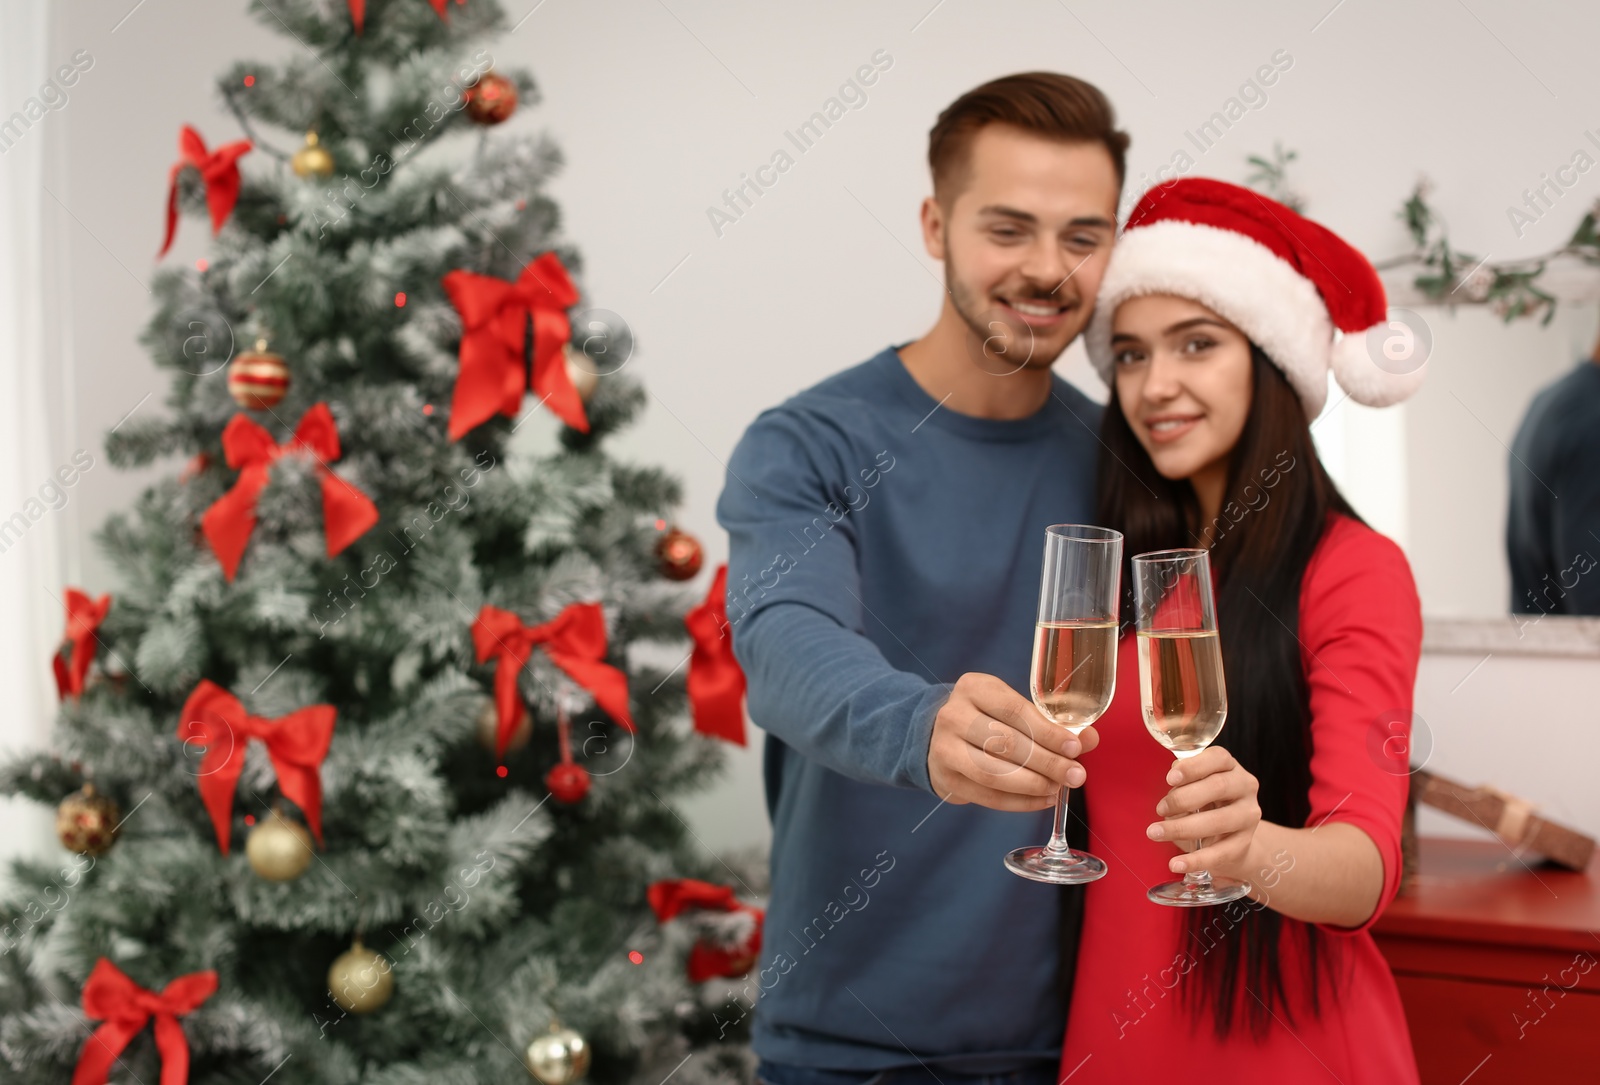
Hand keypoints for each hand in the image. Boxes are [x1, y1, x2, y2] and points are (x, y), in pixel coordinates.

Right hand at [926, 672, 1097, 811]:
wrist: (936, 735)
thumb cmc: (987, 718)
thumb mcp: (1013, 708)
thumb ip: (1051, 722)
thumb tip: (1090, 739)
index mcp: (974, 688)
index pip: (1014, 711)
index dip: (1048, 731)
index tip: (1075, 747)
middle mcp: (953, 715)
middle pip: (1005, 743)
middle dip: (1047, 762)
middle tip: (1076, 775)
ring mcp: (944, 748)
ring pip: (993, 773)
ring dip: (1033, 784)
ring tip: (1059, 789)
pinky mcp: (945, 779)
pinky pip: (987, 796)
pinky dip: (1019, 802)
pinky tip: (1043, 800)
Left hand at [1145, 746, 1260, 880]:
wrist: (1232, 836)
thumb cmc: (1206, 802)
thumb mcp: (1195, 785)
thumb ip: (1184, 780)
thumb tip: (1173, 782)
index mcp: (1230, 767)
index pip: (1218, 758)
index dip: (1193, 766)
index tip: (1170, 778)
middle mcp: (1244, 787)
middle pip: (1218, 787)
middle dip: (1184, 798)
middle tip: (1159, 808)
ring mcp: (1248, 816)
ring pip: (1218, 821)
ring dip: (1182, 828)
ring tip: (1156, 833)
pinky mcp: (1245, 843)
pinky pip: (1220, 853)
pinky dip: (1195, 860)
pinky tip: (1176, 864)